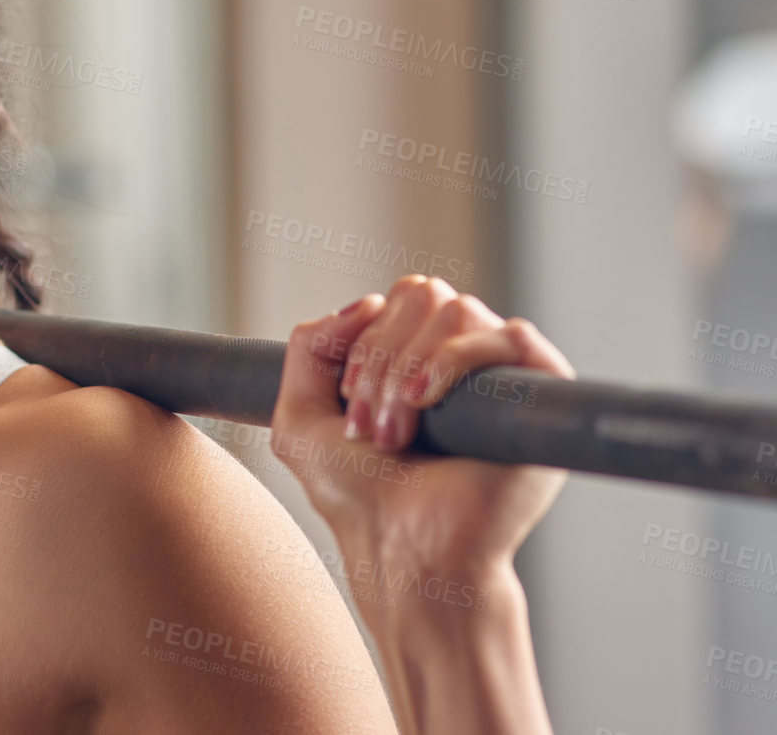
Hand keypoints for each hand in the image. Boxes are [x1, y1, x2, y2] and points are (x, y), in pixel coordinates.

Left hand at [270, 275, 575, 599]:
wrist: (403, 549)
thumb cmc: (359, 495)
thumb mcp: (300, 416)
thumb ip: (309, 347)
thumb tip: (368, 301)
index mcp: (420, 356)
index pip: (400, 298)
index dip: (365, 340)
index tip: (349, 404)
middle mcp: (465, 359)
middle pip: (425, 294)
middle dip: (381, 357)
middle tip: (371, 427)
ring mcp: (503, 377)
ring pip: (458, 310)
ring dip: (408, 369)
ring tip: (396, 433)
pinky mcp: (543, 397)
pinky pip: (511, 336)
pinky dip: (453, 359)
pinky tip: (425, 402)